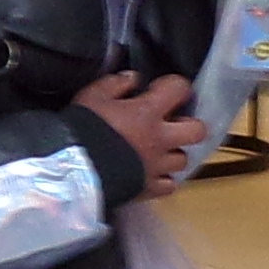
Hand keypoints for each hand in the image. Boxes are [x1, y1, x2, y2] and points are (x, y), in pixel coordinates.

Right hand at [77, 69, 210, 196]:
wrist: (71, 169)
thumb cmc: (83, 128)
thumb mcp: (92, 96)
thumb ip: (115, 84)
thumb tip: (134, 79)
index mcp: (148, 112)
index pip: (179, 88)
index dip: (174, 86)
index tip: (159, 89)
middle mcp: (160, 139)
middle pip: (197, 130)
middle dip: (189, 124)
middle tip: (171, 124)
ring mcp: (157, 166)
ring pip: (183, 160)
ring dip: (173, 154)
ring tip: (158, 151)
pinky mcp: (149, 188)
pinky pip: (168, 186)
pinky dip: (163, 179)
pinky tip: (151, 173)